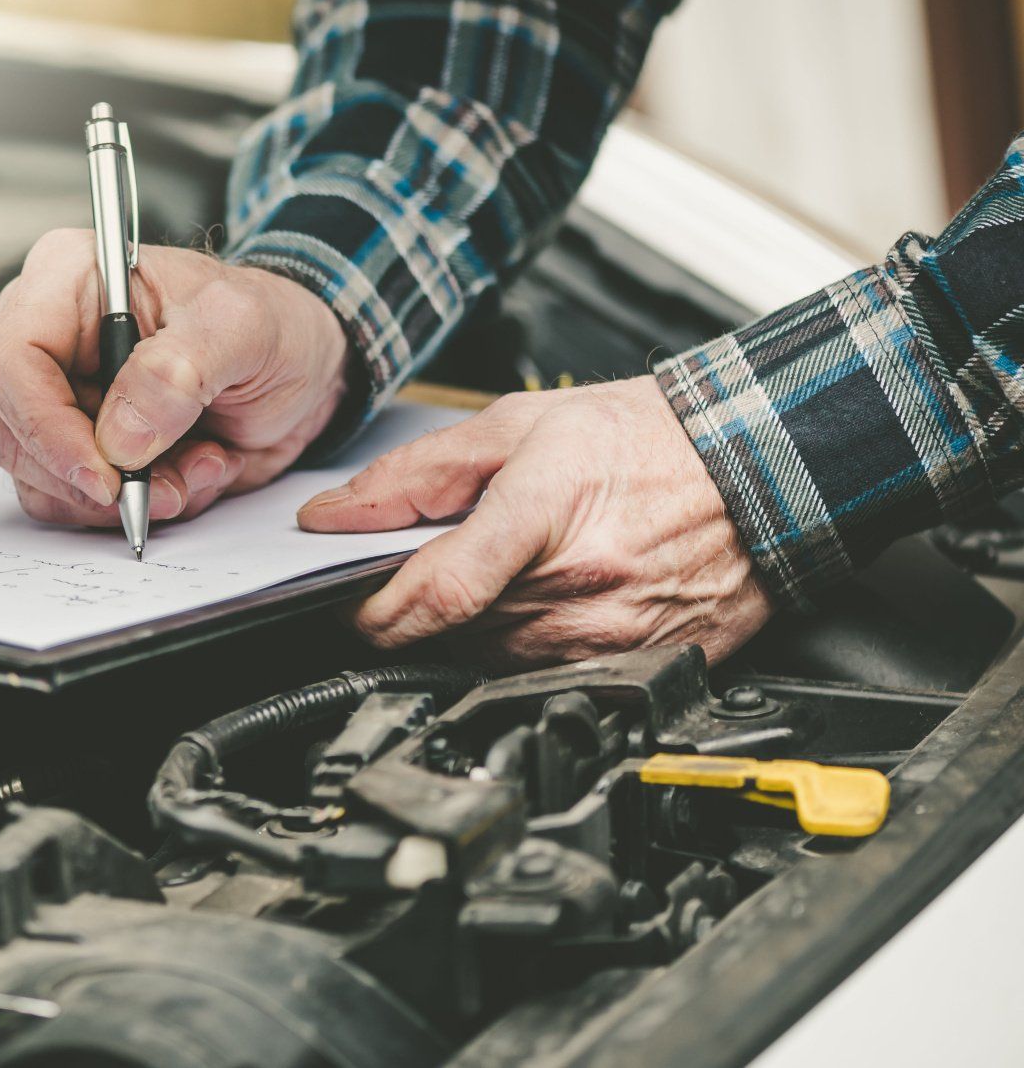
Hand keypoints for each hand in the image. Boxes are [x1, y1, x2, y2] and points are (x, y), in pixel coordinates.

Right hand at [0, 229, 349, 524]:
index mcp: (69, 280)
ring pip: (40, 478)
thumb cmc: (269, 323)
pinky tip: (190, 469)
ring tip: (197, 466)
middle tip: (166, 486)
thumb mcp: (243, 327)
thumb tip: (120, 436)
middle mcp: (50, 339)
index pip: (10, 364)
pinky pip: (76, 500)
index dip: (45, 430)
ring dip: (123, 497)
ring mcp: (60, 397)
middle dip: (91, 478)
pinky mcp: (81, 444)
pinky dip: (136, 505)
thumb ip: (179, 371)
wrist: (300, 365)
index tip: (104, 475)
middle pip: (12, 433)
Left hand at [296, 378, 774, 663]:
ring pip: (495, 659)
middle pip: (454, 630)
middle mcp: (580, 584)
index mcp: (544, 513)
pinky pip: (551, 674)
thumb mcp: (519, 424)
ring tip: (512, 570)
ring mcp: (614, 633)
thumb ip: (417, 473)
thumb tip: (338, 514)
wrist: (762, 466)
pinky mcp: (640, 663)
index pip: (436, 591)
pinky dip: (529, 646)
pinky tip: (553, 599)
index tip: (351, 606)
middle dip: (423, 607)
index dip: (375, 610)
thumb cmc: (647, 438)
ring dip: (476, 627)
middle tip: (440, 564)